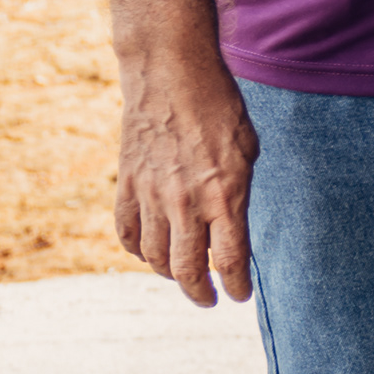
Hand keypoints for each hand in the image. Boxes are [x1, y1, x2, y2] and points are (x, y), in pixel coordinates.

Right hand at [112, 49, 259, 305]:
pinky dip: (137, 251)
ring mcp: (152, 195)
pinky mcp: (127, 184)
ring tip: (183, 277)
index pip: (230, 260)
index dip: (236, 286)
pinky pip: (126, 232)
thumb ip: (239, 192)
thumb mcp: (247, 150)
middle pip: (187, 269)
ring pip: (154, 257)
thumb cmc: (219, 107)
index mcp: (225, 195)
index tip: (239, 295)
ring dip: (170, 275)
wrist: (170, 74)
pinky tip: (149, 253)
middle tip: (209, 299)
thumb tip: (232, 226)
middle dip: (201, 293)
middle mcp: (186, 202)